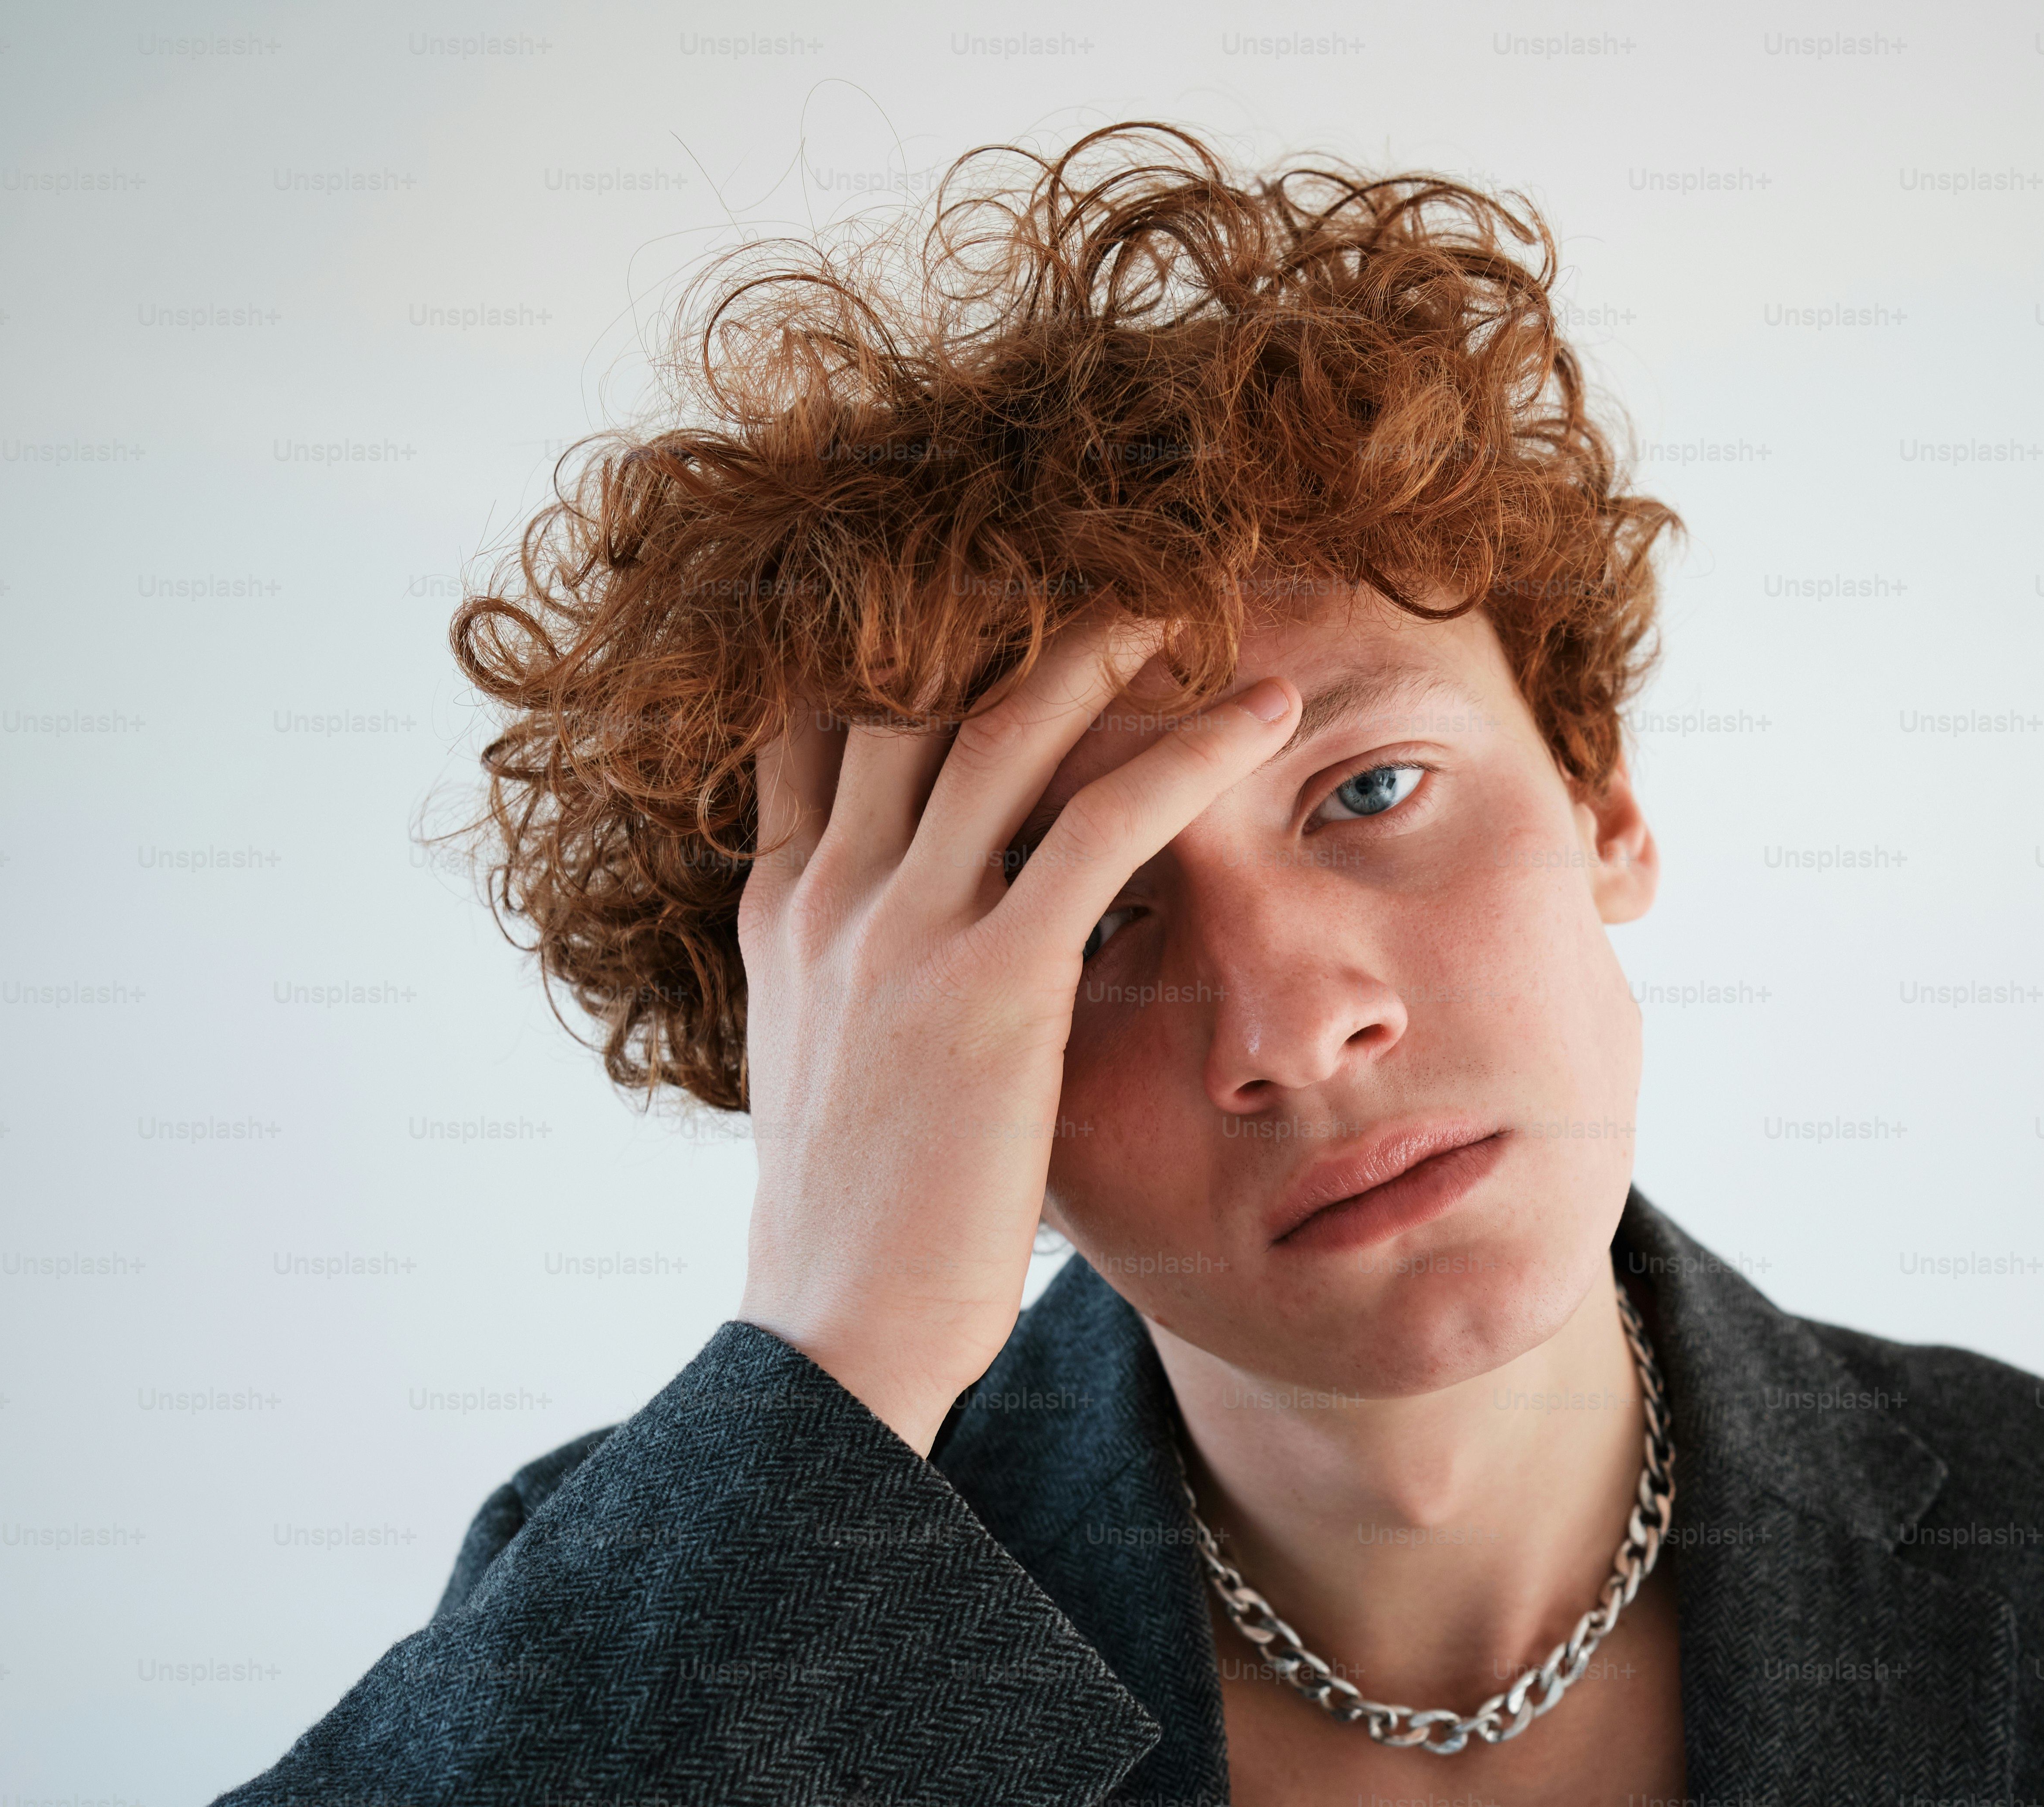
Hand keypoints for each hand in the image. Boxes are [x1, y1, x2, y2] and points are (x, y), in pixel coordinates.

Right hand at [733, 613, 1297, 1453]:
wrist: (834, 1335)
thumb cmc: (852, 1220)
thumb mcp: (820, 1063)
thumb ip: (852, 971)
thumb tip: (912, 937)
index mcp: (782, 910)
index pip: (816, 723)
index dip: (886, 645)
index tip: (958, 593)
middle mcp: (831, 894)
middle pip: (911, 692)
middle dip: (995, 613)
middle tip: (1092, 561)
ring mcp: (903, 929)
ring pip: (1008, 728)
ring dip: (1104, 649)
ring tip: (1185, 601)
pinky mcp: (993, 981)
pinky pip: (1102, 825)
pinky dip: (1189, 753)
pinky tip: (1261, 715)